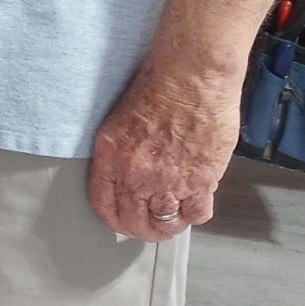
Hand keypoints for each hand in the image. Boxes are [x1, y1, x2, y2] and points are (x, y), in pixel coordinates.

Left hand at [88, 67, 236, 239]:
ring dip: (167, 226)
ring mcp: (169, 181)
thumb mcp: (119, 120)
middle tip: (147, 226)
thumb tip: (125, 176)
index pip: (104, 204)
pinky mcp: (200, 181)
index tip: (120, 220)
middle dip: (140, 228)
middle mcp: (137, 174)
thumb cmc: (158, 87)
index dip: (113, 218)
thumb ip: (120, 153)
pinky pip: (197, 215)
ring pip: (165, 225)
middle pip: (134, 222)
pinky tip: (194, 202)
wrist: (190, 77)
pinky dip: (195, 212)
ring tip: (171, 219)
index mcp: (111, 157)